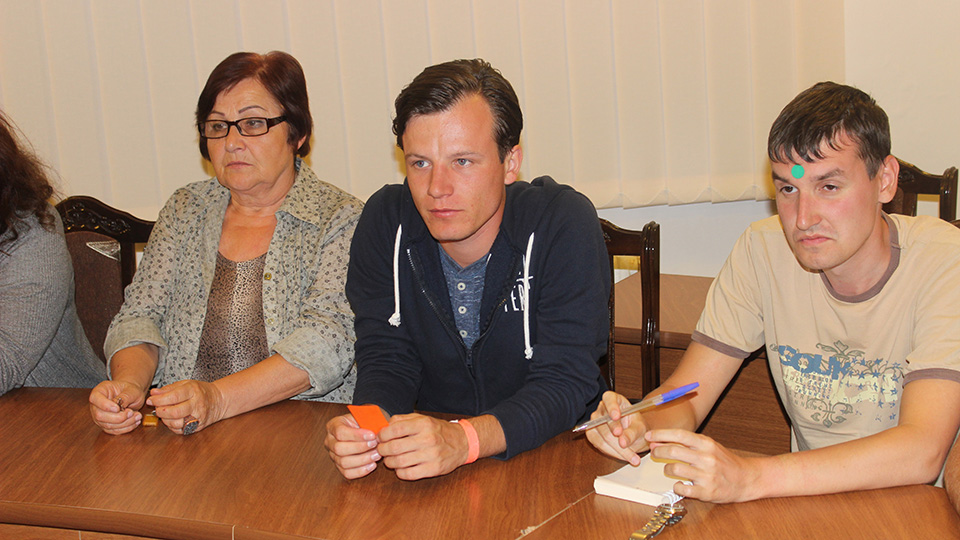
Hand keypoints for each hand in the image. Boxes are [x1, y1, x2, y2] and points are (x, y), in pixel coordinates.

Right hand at [89, 379, 147, 434]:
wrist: (132, 395)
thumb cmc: (130, 390)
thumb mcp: (131, 389)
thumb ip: (125, 397)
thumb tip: (120, 405)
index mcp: (99, 391)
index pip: (95, 399)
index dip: (105, 405)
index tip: (118, 408)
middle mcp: (96, 405)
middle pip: (100, 416)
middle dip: (118, 417)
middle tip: (131, 412)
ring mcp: (100, 417)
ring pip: (108, 425)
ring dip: (125, 423)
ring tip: (138, 416)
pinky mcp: (106, 425)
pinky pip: (114, 431)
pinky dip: (126, 428)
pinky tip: (135, 422)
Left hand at [146, 379, 224, 434]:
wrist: (219, 400)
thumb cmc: (200, 391)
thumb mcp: (186, 384)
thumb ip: (168, 388)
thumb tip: (153, 393)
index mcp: (194, 391)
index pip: (174, 396)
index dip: (159, 399)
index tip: (150, 400)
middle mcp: (197, 404)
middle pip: (175, 412)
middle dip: (161, 411)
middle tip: (157, 408)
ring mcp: (198, 417)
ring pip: (177, 423)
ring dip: (165, 420)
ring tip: (164, 414)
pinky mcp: (198, 427)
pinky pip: (180, 430)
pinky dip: (172, 426)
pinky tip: (172, 419)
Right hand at [324, 414, 380, 478]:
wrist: (366, 431)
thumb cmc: (365, 422)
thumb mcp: (365, 415)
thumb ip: (368, 420)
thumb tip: (376, 429)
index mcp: (333, 425)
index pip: (340, 432)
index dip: (356, 435)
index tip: (372, 435)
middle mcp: (330, 441)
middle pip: (339, 448)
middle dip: (360, 448)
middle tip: (375, 444)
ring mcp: (333, 455)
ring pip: (343, 462)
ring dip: (363, 460)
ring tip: (377, 455)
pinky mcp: (340, 467)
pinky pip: (347, 473)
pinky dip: (361, 471)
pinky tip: (372, 465)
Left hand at [377, 413, 467, 479]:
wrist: (463, 442)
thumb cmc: (438, 431)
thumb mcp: (422, 419)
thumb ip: (403, 420)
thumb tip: (384, 426)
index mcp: (424, 424)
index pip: (395, 429)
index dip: (383, 435)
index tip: (380, 438)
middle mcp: (428, 439)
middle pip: (394, 447)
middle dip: (382, 450)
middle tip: (381, 450)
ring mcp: (431, 455)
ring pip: (399, 462)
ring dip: (389, 462)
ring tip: (390, 459)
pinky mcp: (434, 469)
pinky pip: (409, 474)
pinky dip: (399, 472)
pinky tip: (400, 468)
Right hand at [585, 391, 648, 464]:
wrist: (634, 438)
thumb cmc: (637, 428)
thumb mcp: (640, 428)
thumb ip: (633, 433)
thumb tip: (623, 441)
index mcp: (615, 400)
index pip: (609, 398)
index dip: (612, 407)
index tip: (616, 416)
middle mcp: (603, 409)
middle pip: (604, 421)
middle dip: (615, 436)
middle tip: (625, 445)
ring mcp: (595, 421)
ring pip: (602, 436)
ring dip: (617, 449)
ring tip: (632, 457)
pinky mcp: (592, 434)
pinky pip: (599, 444)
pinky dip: (612, 452)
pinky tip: (623, 456)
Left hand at [645, 428, 761, 502]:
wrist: (746, 479)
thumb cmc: (724, 461)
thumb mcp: (708, 447)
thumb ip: (686, 444)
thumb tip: (659, 442)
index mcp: (706, 444)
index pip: (679, 434)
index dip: (661, 434)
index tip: (649, 435)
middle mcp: (706, 458)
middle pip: (673, 451)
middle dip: (658, 451)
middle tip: (654, 453)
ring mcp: (706, 475)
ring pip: (674, 468)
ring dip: (666, 469)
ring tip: (669, 469)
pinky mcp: (706, 492)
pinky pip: (682, 489)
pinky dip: (676, 487)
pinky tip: (679, 484)